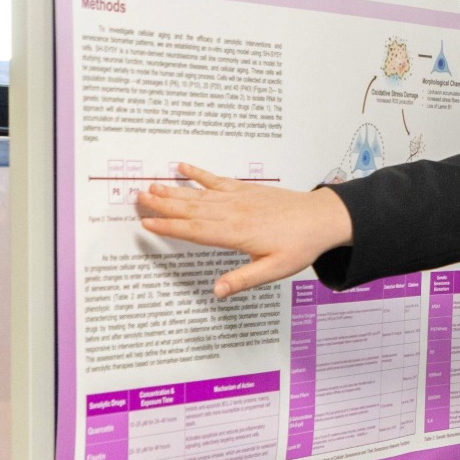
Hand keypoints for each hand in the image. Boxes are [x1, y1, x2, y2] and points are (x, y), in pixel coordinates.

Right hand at [136, 163, 353, 297]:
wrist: (323, 218)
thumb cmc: (300, 245)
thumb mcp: (273, 270)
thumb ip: (243, 279)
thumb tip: (216, 292)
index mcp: (235, 233)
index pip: (194, 230)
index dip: (168, 227)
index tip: (145, 223)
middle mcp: (233, 212)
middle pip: (190, 208)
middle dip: (162, 204)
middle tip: (136, 198)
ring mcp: (239, 198)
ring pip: (199, 194)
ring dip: (173, 190)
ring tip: (150, 186)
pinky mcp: (247, 190)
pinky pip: (217, 180)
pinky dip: (199, 174)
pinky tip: (183, 167)